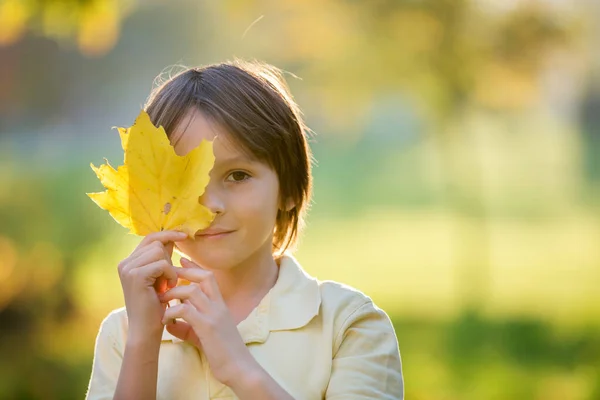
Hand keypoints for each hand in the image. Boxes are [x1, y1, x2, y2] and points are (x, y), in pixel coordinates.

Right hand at [117, 230, 187, 340]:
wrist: (146, 330)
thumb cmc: (156, 305)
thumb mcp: (159, 277)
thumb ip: (162, 258)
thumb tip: (173, 237)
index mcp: (128, 262)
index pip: (150, 237)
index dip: (168, 234)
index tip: (185, 235)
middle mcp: (124, 263)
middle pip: (156, 242)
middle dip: (169, 258)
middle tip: (168, 279)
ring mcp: (128, 268)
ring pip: (159, 251)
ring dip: (170, 268)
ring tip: (167, 285)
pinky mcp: (135, 276)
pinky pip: (162, 264)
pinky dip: (170, 275)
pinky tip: (168, 288)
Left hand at [159, 257, 256, 386]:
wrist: (238, 368)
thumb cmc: (223, 352)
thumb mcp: (203, 335)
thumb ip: (187, 327)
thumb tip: (170, 324)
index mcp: (221, 305)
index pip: (209, 278)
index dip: (194, 267)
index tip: (181, 260)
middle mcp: (219, 306)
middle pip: (204, 277)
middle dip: (184, 272)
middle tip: (166, 275)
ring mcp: (214, 315)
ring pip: (192, 291)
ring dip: (173, 293)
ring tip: (161, 300)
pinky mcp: (208, 327)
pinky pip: (186, 310)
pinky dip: (172, 312)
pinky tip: (165, 319)